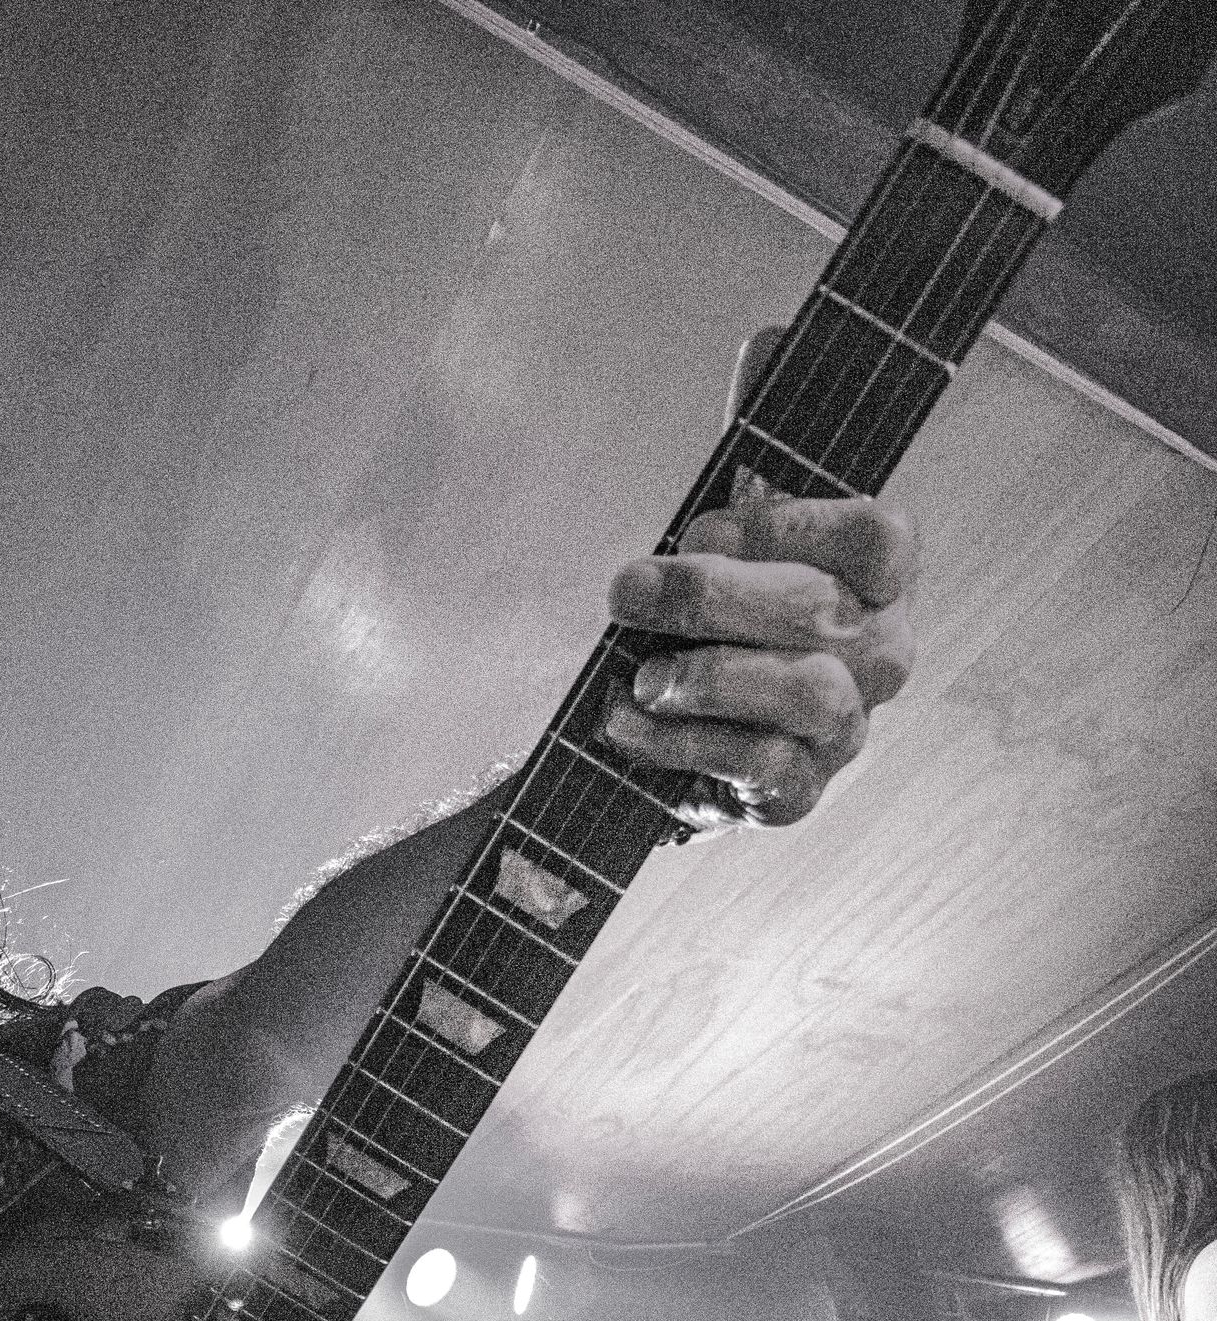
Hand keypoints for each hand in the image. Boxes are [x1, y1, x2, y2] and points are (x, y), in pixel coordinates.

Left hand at [601, 329, 918, 828]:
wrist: (680, 724)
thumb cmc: (723, 609)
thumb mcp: (734, 516)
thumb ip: (760, 431)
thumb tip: (770, 337)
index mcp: (880, 574)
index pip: (881, 538)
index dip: (791, 526)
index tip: (704, 523)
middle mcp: (882, 650)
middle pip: (823, 615)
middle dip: (711, 597)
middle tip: (629, 591)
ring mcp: (847, 727)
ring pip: (807, 695)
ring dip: (710, 677)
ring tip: (641, 676)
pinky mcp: (800, 792)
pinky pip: (761, 769)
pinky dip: (683, 745)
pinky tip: (628, 723)